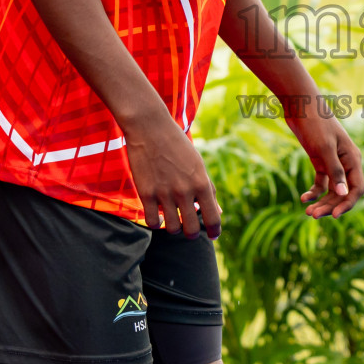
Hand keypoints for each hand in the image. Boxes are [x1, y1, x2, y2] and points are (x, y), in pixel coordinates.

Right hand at [125, 117, 222, 239]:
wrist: (150, 128)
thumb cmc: (177, 146)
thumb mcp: (198, 165)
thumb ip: (208, 190)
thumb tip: (218, 213)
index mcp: (202, 183)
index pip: (213, 218)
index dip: (214, 231)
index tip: (212, 235)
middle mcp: (185, 191)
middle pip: (191, 230)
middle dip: (192, 234)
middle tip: (189, 230)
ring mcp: (164, 193)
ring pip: (172, 229)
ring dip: (174, 228)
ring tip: (173, 220)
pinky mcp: (145, 193)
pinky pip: (152, 222)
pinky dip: (156, 223)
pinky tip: (157, 215)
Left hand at [286, 114, 363, 219]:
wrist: (301, 106)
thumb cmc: (315, 124)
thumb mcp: (324, 148)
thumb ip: (334, 171)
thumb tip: (342, 193)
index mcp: (353, 159)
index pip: (356, 189)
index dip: (347, 204)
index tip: (333, 216)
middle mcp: (346, 164)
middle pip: (342, 193)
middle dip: (329, 206)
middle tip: (312, 215)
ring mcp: (333, 163)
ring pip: (331, 190)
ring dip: (321, 202)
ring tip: (307, 212)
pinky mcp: (320, 161)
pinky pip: (321, 183)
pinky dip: (313, 192)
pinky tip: (303, 198)